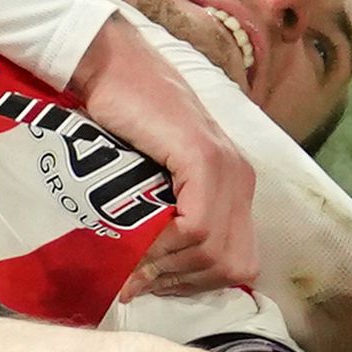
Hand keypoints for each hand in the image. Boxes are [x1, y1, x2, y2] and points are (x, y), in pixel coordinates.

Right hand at [69, 16, 255, 297]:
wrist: (110, 66)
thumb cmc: (122, 118)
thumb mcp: (155, 176)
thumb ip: (169, 213)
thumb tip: (153, 276)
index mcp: (236, 185)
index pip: (238, 261)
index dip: (198, 284)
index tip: (155, 285)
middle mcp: (242, 178)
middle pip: (233, 264)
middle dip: (186, 283)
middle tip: (142, 282)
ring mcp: (226, 168)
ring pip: (216, 251)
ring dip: (172, 268)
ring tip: (133, 268)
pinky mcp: (203, 159)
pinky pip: (198, 227)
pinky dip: (168, 246)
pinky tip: (138, 245)